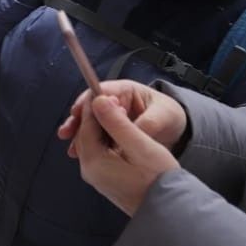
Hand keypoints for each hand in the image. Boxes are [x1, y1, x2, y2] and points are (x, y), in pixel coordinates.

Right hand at [57, 79, 187, 154]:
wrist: (179, 129)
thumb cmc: (170, 116)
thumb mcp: (163, 117)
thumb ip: (145, 122)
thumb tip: (126, 127)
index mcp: (125, 91)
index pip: (100, 92)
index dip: (87, 102)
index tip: (77, 113)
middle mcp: (114, 102)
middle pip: (90, 108)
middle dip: (78, 120)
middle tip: (67, 133)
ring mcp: (112, 118)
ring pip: (91, 124)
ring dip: (80, 135)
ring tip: (73, 149)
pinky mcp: (112, 132)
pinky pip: (98, 137)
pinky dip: (89, 145)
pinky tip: (81, 155)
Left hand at [71, 95, 180, 215]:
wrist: (170, 210)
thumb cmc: (159, 179)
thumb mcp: (140, 145)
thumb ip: (117, 122)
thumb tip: (97, 101)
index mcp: (93, 162)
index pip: (86, 125)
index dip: (95, 106)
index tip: (105, 92)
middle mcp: (89, 171)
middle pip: (86, 134)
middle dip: (98, 115)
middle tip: (114, 101)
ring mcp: (96, 177)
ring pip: (93, 142)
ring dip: (104, 127)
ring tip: (120, 114)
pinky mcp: (106, 180)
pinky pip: (100, 153)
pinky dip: (108, 140)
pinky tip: (122, 133)